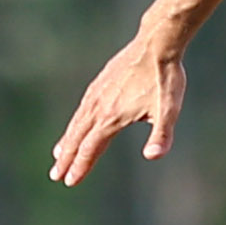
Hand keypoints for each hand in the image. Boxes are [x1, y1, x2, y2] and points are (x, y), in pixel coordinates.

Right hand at [50, 29, 187, 184]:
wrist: (157, 43)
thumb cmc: (165, 77)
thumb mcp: (170, 109)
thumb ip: (162, 135)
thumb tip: (153, 156)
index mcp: (112, 116)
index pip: (91, 148)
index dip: (80, 166)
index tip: (69, 181)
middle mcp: (99, 106)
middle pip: (78, 137)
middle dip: (66, 158)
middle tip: (55, 175)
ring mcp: (98, 93)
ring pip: (77, 122)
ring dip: (67, 140)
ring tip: (58, 154)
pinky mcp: (100, 82)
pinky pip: (82, 107)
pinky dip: (74, 121)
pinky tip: (75, 124)